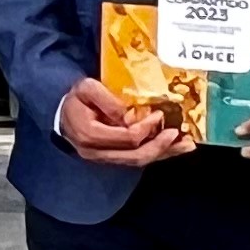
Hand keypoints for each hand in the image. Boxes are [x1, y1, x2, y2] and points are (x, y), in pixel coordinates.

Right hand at [57, 75, 186, 165]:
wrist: (63, 114)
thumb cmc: (76, 99)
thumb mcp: (86, 88)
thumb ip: (107, 100)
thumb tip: (131, 115)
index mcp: (90, 134)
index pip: (126, 137)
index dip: (146, 128)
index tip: (159, 114)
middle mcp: (97, 152)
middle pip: (135, 155)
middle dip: (160, 146)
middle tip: (177, 134)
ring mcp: (105, 158)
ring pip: (138, 161)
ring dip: (164, 153)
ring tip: (186, 145)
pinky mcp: (112, 158)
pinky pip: (137, 159)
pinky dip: (158, 154)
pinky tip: (174, 148)